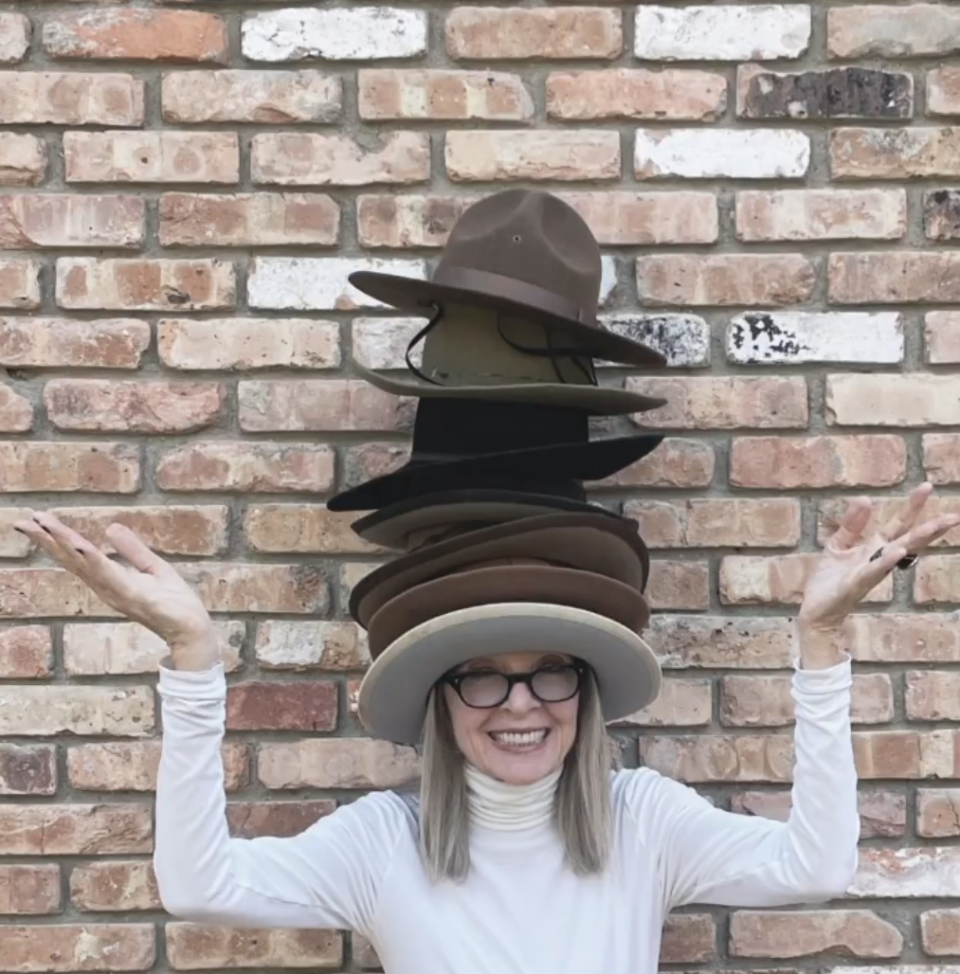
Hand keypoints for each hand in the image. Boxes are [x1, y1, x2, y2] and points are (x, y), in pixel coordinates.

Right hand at [11, 510, 215, 659]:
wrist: (193, 630)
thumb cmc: (175, 603)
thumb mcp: (153, 568)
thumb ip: (132, 550)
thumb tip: (110, 528)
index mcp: (110, 580)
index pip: (77, 556)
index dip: (56, 538)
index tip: (35, 519)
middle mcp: (107, 588)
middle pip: (72, 561)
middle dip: (48, 541)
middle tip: (23, 522)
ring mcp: (119, 594)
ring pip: (86, 566)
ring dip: (66, 546)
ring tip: (45, 527)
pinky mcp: (137, 597)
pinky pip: (113, 578)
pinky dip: (96, 563)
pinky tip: (82, 548)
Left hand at [798, 482, 959, 631]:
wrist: (817, 609)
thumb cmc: (831, 579)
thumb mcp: (839, 544)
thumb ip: (853, 524)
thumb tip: (867, 499)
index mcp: (876, 548)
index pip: (900, 524)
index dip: (912, 506)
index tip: (926, 486)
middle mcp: (880, 560)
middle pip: (909, 540)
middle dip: (931, 528)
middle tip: (954, 516)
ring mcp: (871, 572)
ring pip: (898, 555)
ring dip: (915, 542)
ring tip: (933, 526)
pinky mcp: (856, 584)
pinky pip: (872, 571)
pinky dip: (884, 562)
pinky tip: (895, 551)